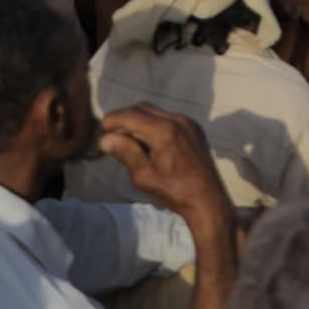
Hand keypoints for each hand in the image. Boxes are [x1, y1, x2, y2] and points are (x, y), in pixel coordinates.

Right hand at [97, 104, 230, 228]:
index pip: (130, 115)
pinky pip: (168, 118)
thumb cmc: (175, 192)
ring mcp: (188, 122)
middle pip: (141, 108)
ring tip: (129, 141)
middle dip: (124, 119)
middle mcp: (177, 120)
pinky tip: (149, 143)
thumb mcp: (144, 176)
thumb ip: (125, 153)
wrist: (208, 200)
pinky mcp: (194, 128)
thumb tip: (105, 139)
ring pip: (155, 112)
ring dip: (139, 121)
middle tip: (112, 137)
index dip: (111, 120)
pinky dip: (154, 125)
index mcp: (164, 131)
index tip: (100, 132)